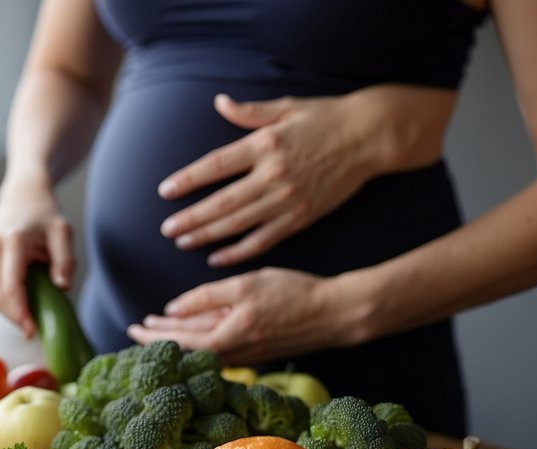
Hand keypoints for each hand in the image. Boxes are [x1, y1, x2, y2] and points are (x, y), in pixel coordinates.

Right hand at [0, 176, 75, 337]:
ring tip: (28, 319)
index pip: (11, 286)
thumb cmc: (44, 214)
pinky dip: (2, 302)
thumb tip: (62, 288)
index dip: (20, 313)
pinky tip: (18, 306)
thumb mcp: (63, 232)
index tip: (32, 330)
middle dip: (14, 318)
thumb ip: (65, 260)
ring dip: (7, 312)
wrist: (21, 194)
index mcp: (12, 241)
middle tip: (33, 331)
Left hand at [126, 268, 346, 364]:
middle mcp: (232, 352)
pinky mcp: (256, 351)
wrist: (335, 313)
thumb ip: (206, 298)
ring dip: (178, 340)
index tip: (134, 327)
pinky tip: (193, 335)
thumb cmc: (294, 293)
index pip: (178, 341)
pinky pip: (218, 349)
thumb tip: (172, 310)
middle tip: (136, 329)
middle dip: (159, 339)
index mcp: (226, 337)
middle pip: (186, 348)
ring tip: (158, 330)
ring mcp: (244, 355)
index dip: (153, 335)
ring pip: (201, 349)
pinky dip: (199, 342)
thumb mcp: (246, 285)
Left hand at [159, 93, 380, 267]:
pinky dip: (239, 252)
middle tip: (167, 229)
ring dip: (208, 236)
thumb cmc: (326, 118)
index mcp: (265, 145)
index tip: (165, 191)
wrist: (371, 137)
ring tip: (183, 242)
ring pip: (239, 224)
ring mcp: (287, 199)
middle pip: (223, 202)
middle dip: (191, 218)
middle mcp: (274, 175)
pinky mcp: (301, 217)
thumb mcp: (287, 107)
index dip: (189, 180)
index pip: (216, 165)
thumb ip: (250, 112)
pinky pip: (264, 240)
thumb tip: (220, 102)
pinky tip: (218, 258)